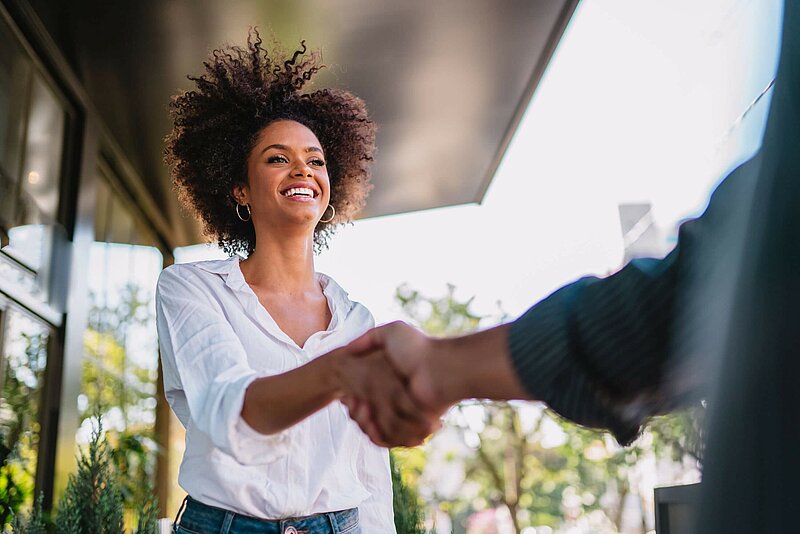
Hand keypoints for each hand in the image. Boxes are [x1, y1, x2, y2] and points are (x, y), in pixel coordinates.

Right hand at [344, 322, 451, 445]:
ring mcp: (404, 416)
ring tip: (364, 409)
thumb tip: (349, 349)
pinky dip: (376, 433)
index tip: (347, 393)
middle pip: (366, 415)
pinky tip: (371, 420)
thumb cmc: (418, 349)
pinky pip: (386, 439)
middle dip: (356, 411)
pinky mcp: (410, 429)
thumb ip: (370, 337)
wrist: (440, 369)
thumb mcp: (392, 332)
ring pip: (374, 429)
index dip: (352, 398)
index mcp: (391, 382)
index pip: (363, 398)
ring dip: (364, 422)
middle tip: (355, 402)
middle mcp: (397, 400)